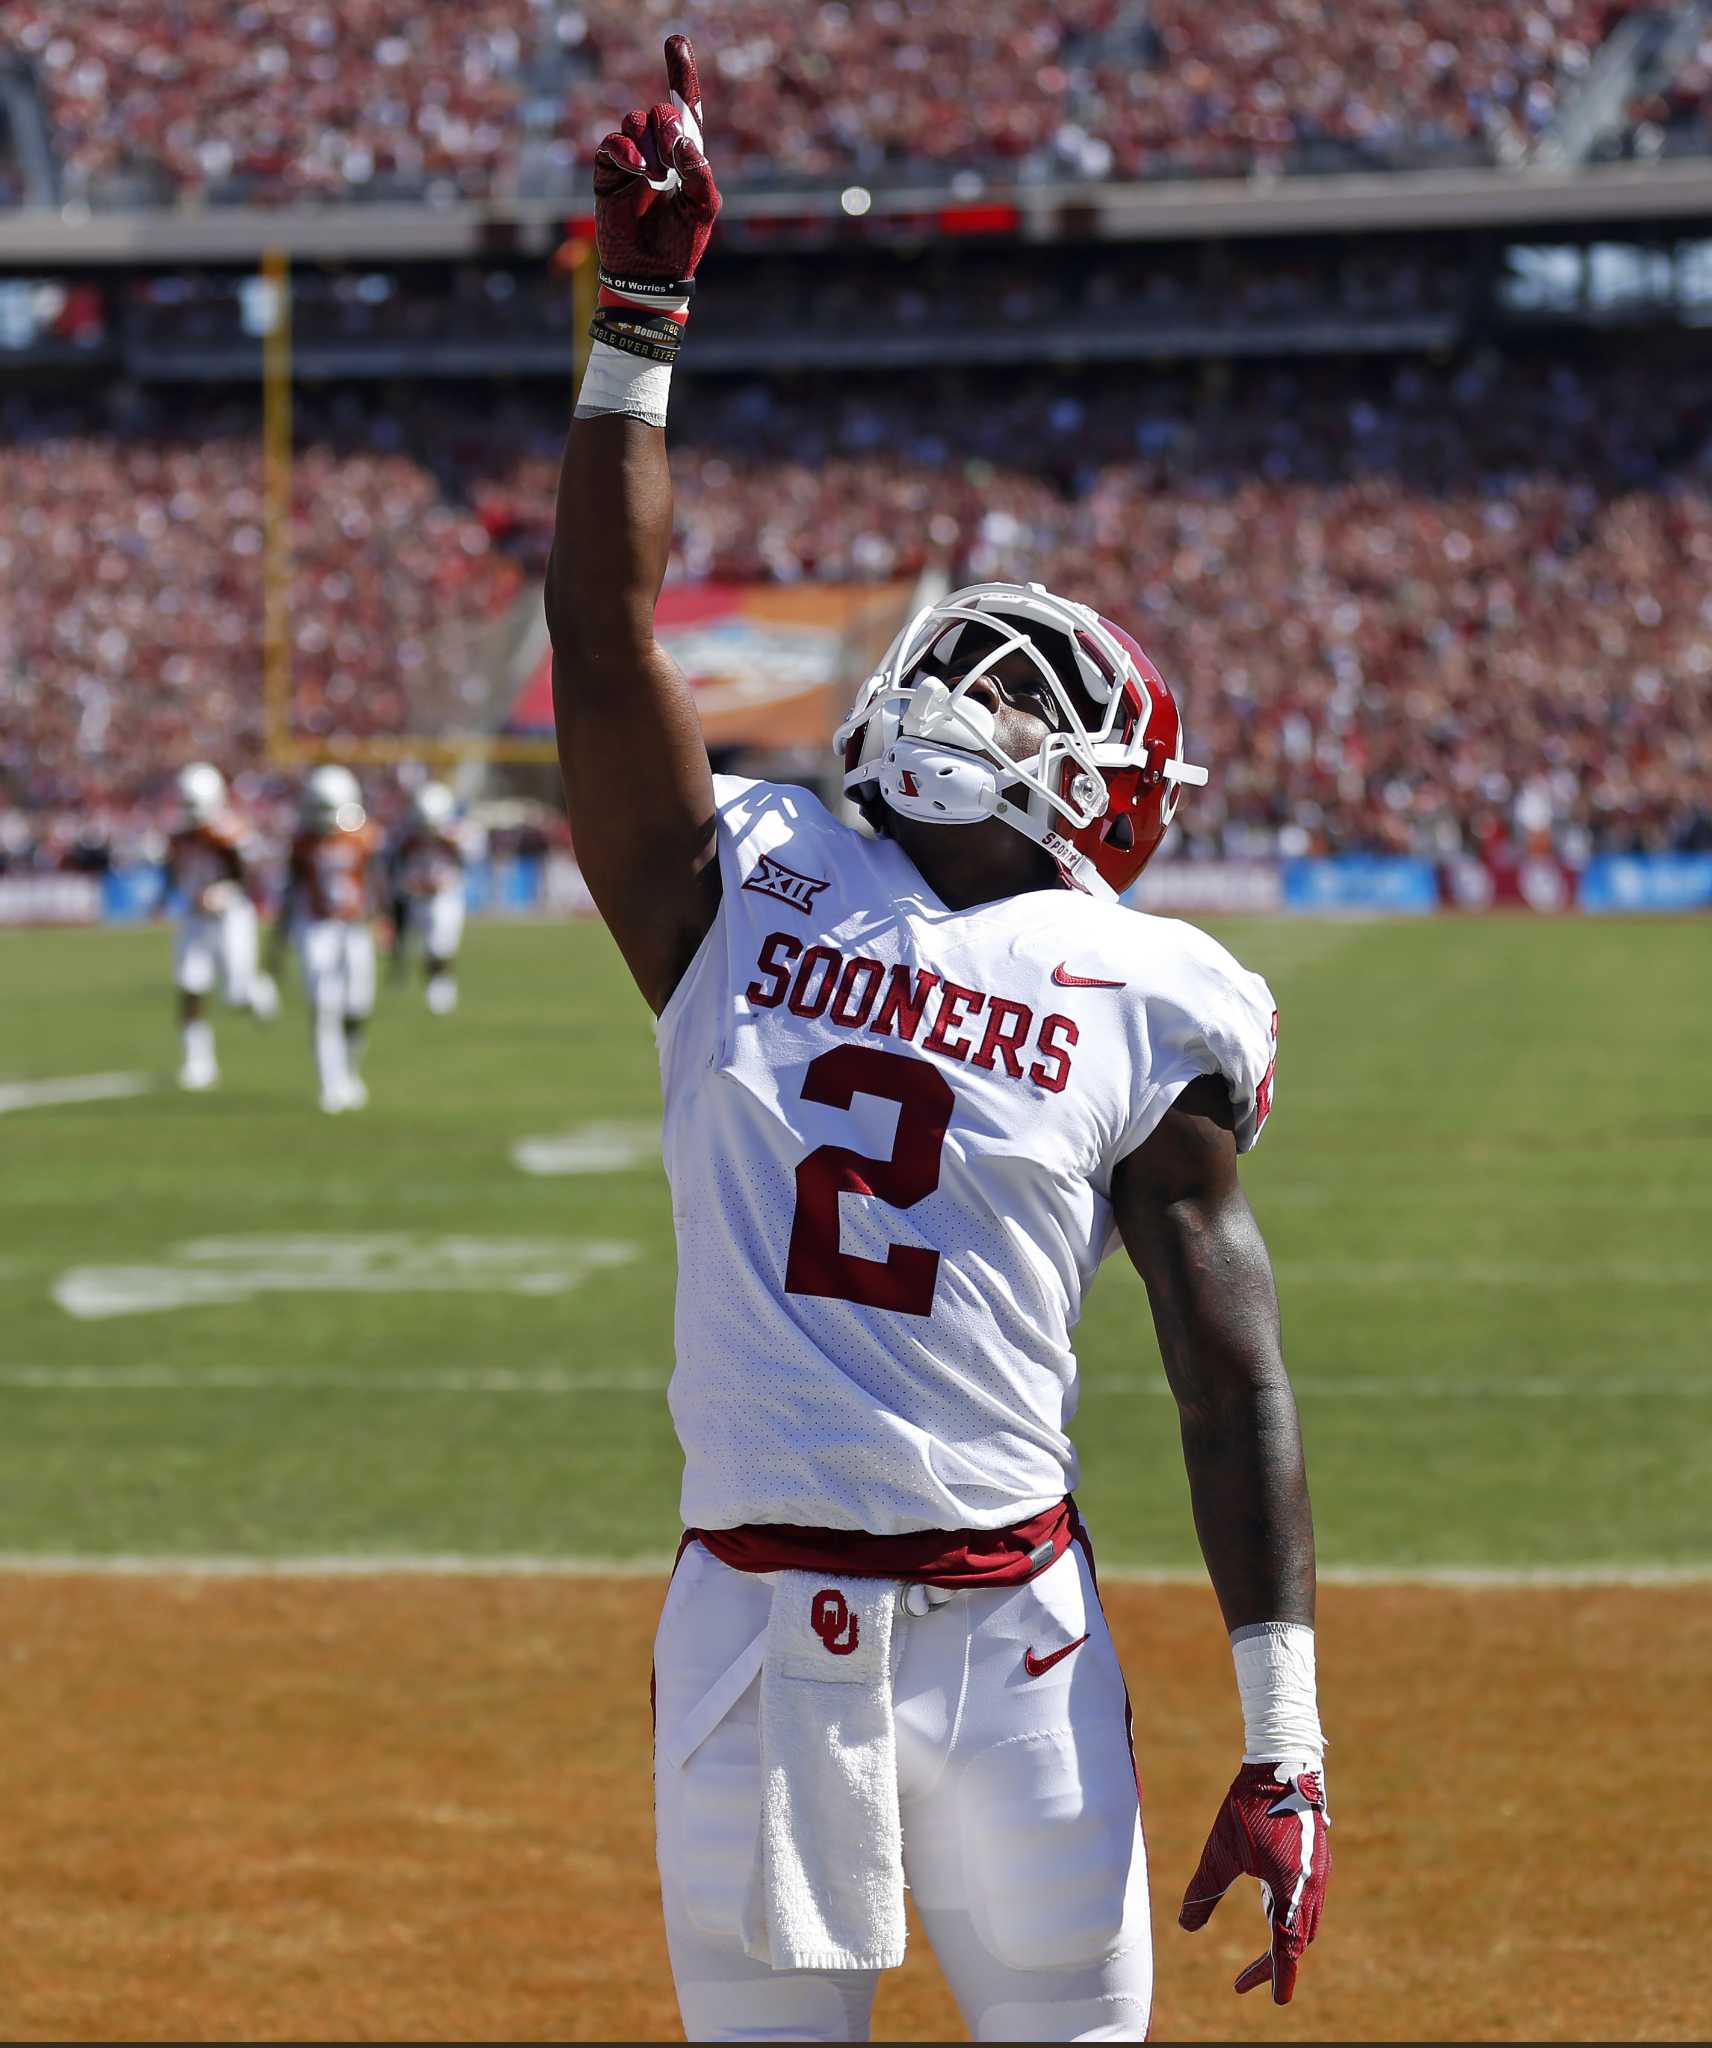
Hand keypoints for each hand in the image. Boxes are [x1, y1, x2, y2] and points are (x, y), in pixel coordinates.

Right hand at [592, 36, 719, 293]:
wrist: (650, 276)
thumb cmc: (682, 244)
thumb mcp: (704, 209)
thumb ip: (700, 172)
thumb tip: (683, 142)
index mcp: (686, 156)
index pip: (685, 107)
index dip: (681, 72)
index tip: (676, 40)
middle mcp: (658, 152)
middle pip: (660, 111)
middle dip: (667, 126)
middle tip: (673, 158)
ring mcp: (632, 161)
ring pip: (635, 122)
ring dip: (648, 143)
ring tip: (654, 177)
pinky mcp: (608, 173)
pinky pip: (612, 143)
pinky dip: (625, 150)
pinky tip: (636, 170)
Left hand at [1178, 1761, 1329, 2003]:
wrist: (1282, 1761)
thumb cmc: (1249, 1805)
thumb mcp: (1220, 1849)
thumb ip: (1205, 1890)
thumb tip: (1185, 1925)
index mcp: (1291, 1888)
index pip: (1287, 1948)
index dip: (1278, 1976)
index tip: (1275, 2001)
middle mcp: (1312, 1885)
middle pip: (1299, 1940)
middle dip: (1276, 1964)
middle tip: (1246, 1980)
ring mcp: (1319, 1872)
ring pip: (1307, 1922)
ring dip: (1286, 1942)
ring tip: (1262, 1957)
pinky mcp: (1318, 1858)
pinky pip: (1310, 1901)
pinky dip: (1293, 1918)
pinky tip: (1272, 1912)